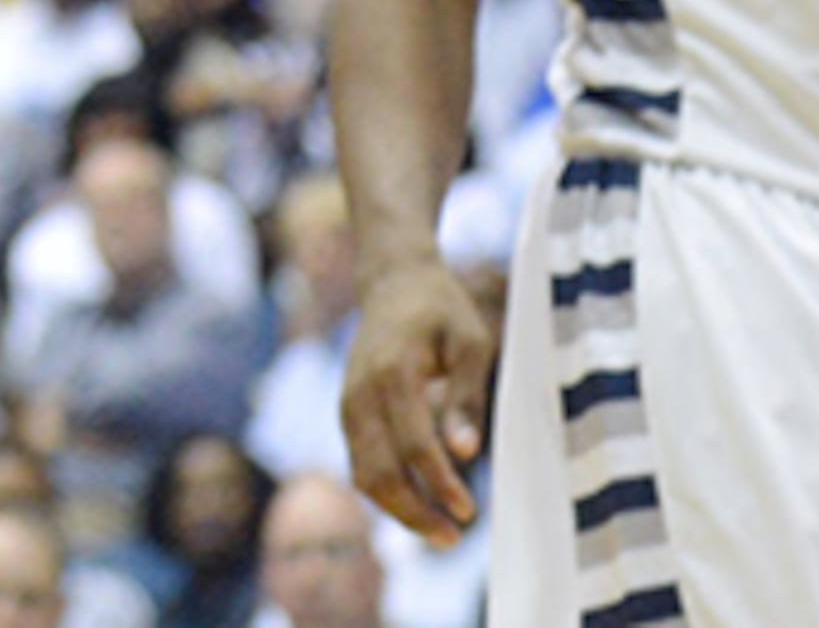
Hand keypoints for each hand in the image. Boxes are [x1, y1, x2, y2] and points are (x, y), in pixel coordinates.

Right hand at [343, 255, 494, 543]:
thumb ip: (467, 395)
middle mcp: (360, 391)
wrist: (394, 280)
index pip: (414, 444)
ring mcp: (348, 402)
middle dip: (415, 512)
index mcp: (392, 370)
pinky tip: (419, 503)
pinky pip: (361, 464)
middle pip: (380, 471)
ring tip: (440, 530)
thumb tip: (465, 453)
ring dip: (399, 510)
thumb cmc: (442, 310)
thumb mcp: (470, 341)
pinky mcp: (348, 412)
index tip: (469, 512)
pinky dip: (386, 491)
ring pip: (364, 475)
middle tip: (454, 537)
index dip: (440, 484)